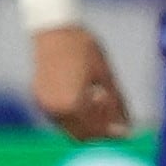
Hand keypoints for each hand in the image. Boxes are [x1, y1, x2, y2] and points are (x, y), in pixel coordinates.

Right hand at [31, 25, 132, 140]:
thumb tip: (127, 126)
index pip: (94, 131)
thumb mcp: (106, 76)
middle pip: (80, 134)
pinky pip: (58, 118)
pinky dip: (74, 116)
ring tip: (102, 104)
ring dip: (87, 124)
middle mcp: (54, 109)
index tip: (127, 132)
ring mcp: (43, 104)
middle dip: (100, 131)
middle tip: (117, 122)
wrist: (54, 31)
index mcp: (71, 104)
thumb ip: (116, 104)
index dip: (112, 133)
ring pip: (68, 128)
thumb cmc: (84, 49)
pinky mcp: (38, 98)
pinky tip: (87, 99)